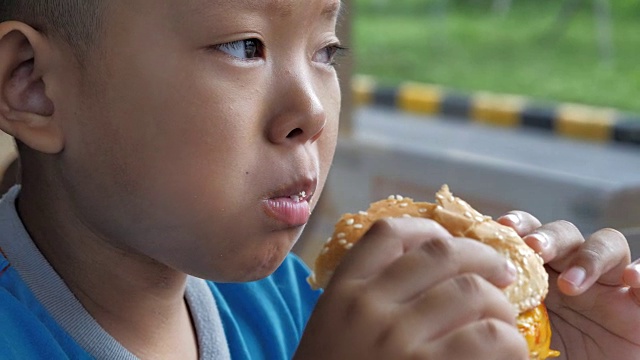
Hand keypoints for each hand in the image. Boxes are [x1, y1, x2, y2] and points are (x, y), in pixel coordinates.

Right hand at [296, 217, 527, 359]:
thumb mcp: (333, 326)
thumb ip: (366, 296)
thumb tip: (427, 273)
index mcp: (343, 290)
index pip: (388, 234)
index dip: (429, 229)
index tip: (450, 241)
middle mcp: (369, 305)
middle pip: (442, 254)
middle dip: (485, 258)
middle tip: (503, 273)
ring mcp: (398, 338)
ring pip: (473, 292)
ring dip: (501, 305)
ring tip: (504, 320)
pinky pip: (490, 338)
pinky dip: (510, 341)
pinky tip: (508, 351)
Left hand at [499, 212, 639, 359]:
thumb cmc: (544, 357)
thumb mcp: (517, 332)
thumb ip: (502, 306)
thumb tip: (471, 285)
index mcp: (539, 271)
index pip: (529, 233)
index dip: (517, 225)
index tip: (501, 227)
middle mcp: (572, 269)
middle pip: (564, 233)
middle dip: (548, 236)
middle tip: (534, 249)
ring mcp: (607, 284)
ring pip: (606, 244)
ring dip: (589, 256)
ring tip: (571, 284)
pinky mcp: (637, 304)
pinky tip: (631, 279)